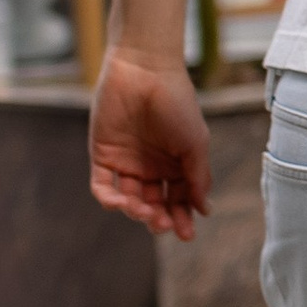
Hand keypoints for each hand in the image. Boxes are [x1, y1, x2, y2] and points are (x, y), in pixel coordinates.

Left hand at [90, 48, 212, 237]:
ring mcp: (126, 163)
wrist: (145, 71)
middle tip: (163, 224)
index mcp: (175, 165)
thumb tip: (204, 210)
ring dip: (136, 212)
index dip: (182, 219)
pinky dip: (109, 199)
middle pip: (154, 204)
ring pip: (129, 200)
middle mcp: (151, 167)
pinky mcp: (103, 156)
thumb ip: (198, 177)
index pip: (178, 200)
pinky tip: (120, 203)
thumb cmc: (176, 103)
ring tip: (144, 211)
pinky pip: (103, 186)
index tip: (186, 234)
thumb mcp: (195, 142)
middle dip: (159, 219)